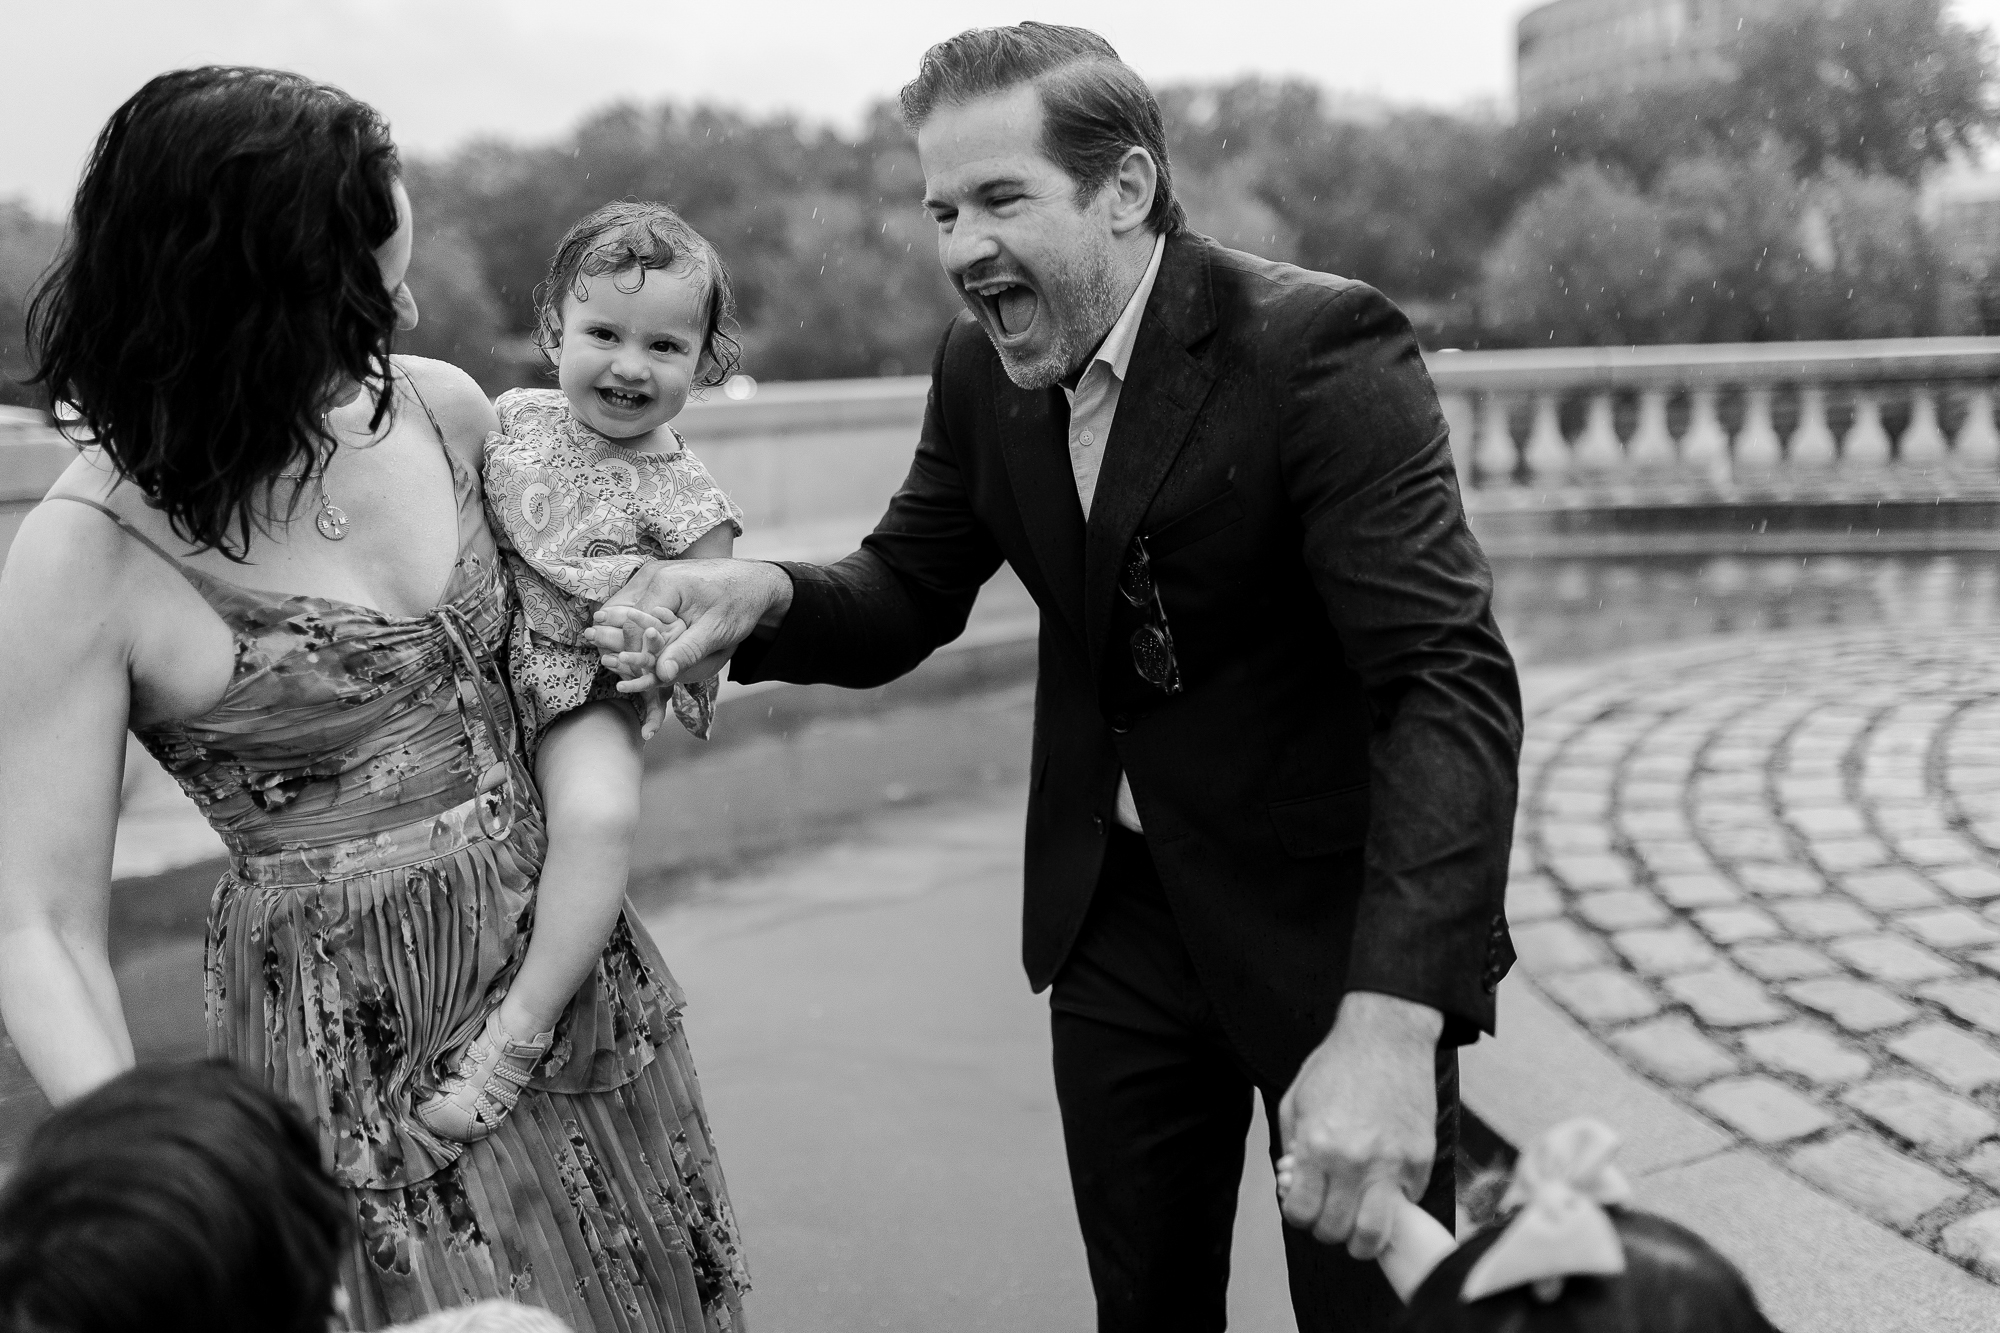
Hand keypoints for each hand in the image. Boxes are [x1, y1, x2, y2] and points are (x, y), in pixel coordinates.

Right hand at [585, 559, 792, 688]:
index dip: (634, 655)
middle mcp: (652, 575)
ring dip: (633, 637)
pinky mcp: (659, 582)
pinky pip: (641, 608)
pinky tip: (651, 646)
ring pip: (629, 613)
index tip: (640, 678)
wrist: (757, 582)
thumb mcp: (714, 631)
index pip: (633, 626)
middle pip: (624, 618)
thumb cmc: (740, 603)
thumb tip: (661, 676)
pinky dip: (642, 628)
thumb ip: (686, 652)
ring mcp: (654, 576)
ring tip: (640, 662)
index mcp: (663, 583)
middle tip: (633, 671)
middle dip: (627, 646)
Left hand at [1277, 991, 1442, 1258]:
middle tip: (1331, 1213)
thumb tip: (1295, 1186)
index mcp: (1316, 1146)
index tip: (1306, 1204)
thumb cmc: (1336, 1065)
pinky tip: (1383, 1184)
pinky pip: (1406, 1205)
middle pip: (1336, 1231)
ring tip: (1358, 1221)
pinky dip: (1393, 1205)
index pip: (1301, 1213)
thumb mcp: (1296, 1101)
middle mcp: (1354, 1162)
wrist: (1387, 1036)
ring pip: (1374, 1235)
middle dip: (1328, 1229)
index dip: (1299, 1214)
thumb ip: (1292, 1148)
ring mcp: (1392, 1165)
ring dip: (1362, 1237)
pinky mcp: (1421, 1161)